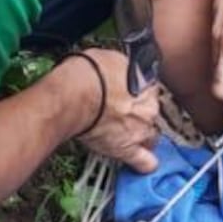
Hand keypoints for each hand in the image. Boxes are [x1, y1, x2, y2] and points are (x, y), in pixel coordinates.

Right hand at [70, 48, 161, 172]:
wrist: (71, 97)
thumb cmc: (85, 75)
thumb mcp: (109, 57)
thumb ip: (123, 69)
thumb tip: (121, 73)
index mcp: (147, 84)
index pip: (150, 90)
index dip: (136, 93)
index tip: (126, 95)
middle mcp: (149, 108)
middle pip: (151, 114)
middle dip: (138, 114)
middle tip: (118, 113)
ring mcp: (140, 131)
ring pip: (151, 137)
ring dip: (141, 136)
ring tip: (124, 135)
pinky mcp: (127, 150)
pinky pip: (145, 163)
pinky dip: (143, 163)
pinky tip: (138, 162)